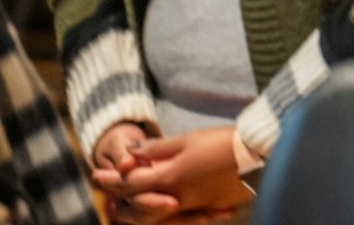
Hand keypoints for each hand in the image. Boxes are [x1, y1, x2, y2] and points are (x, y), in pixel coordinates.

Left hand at [95, 126, 251, 223]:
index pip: (131, 182)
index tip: (95, 175)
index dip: (112, 178)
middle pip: (139, 204)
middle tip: (108, 194)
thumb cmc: (223, 143)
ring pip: (155, 215)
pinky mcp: (207, 207)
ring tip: (130, 202)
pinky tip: (163, 204)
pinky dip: (163, 211)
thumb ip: (157, 148)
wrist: (258, 156)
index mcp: (169, 177)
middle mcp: (176, 196)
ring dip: (139, 209)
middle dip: (120, 199)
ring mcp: (192, 205)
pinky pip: (177, 215)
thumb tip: (131, 151)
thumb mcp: (188, 139)